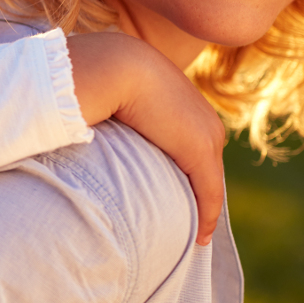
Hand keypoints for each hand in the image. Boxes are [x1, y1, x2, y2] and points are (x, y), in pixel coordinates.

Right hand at [64, 32, 226, 244]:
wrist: (114, 65)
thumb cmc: (103, 74)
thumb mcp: (114, 92)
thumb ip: (115, 108)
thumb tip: (93, 119)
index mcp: (185, 101)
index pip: (191, 143)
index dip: (184, 171)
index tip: (174, 195)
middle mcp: (204, 118)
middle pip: (207, 166)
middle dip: (199, 194)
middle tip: (188, 225)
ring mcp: (206, 134)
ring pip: (210, 182)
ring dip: (203, 209)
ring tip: (192, 235)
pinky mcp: (200, 151)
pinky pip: (209, 193)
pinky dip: (205, 217)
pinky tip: (199, 237)